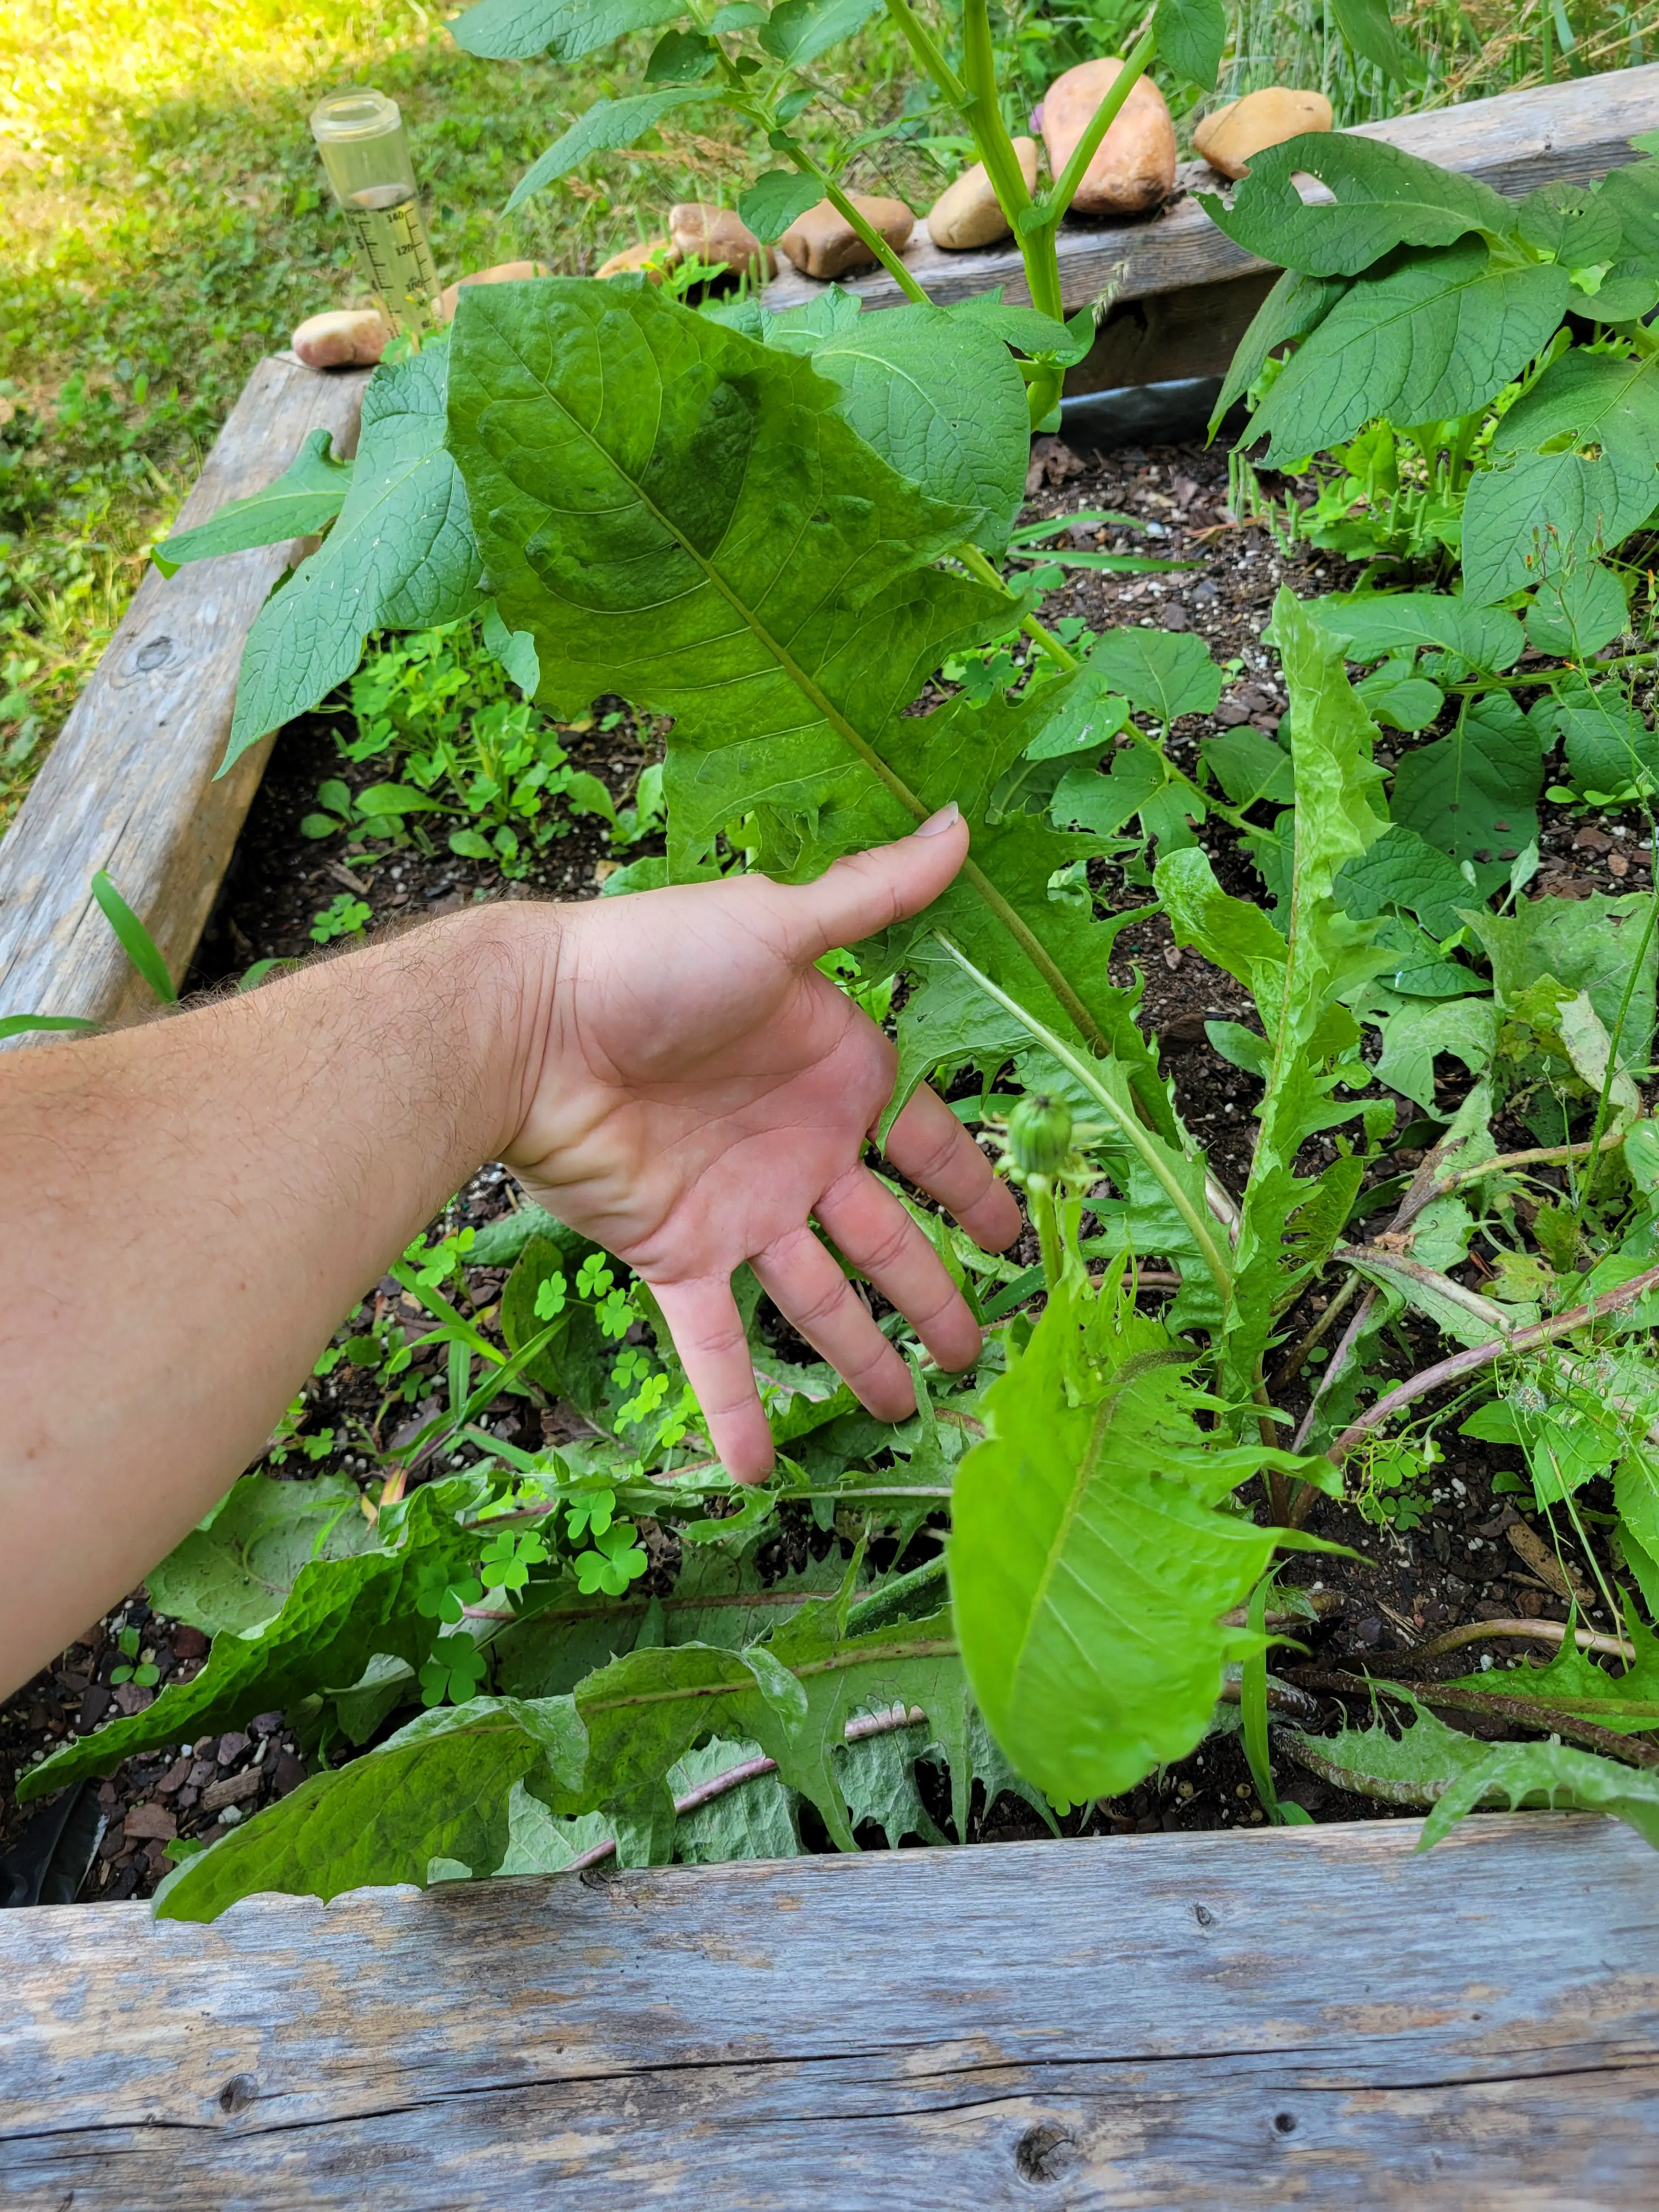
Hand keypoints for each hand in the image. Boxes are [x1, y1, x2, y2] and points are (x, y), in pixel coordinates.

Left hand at [503, 806, 1021, 1477]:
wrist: (529, 1026)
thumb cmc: (651, 962)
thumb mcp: (773, 925)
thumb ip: (870, 897)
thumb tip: (957, 825)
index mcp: (835, 1074)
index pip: (928, 1144)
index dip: (974, 1191)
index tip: (1020, 1239)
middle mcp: (799, 1150)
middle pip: (885, 1241)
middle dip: (933, 1298)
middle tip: (977, 1357)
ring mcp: (742, 1210)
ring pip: (818, 1301)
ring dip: (859, 1359)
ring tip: (904, 1414)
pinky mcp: (677, 1255)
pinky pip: (713, 1341)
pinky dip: (733, 1405)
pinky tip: (757, 1469)